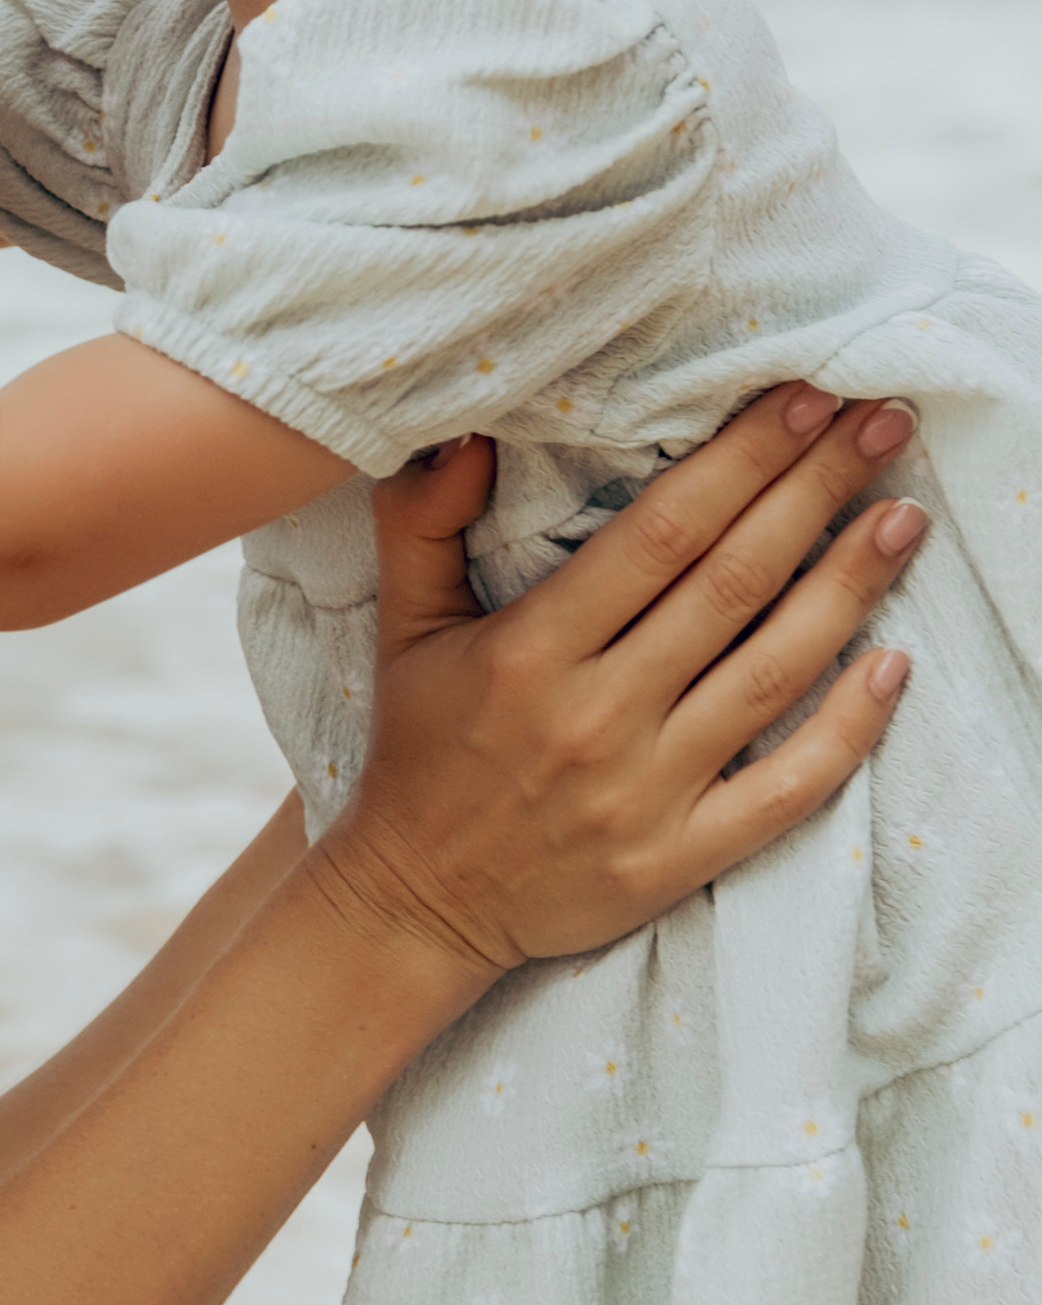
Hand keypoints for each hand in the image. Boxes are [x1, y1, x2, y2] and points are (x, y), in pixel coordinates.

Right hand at [321, 386, 920, 973]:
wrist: (416, 904)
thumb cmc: (419, 753)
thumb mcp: (402, 629)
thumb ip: (421, 523)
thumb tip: (470, 432)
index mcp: (530, 651)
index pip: (662, 532)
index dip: (743, 460)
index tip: (804, 400)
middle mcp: (595, 716)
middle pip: (732, 583)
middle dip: (815, 491)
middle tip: (881, 424)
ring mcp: (645, 792)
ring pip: (771, 672)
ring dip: (848, 587)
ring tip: (902, 517)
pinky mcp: (678, 858)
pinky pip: (785, 787)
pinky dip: (847, 729)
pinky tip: (893, 666)